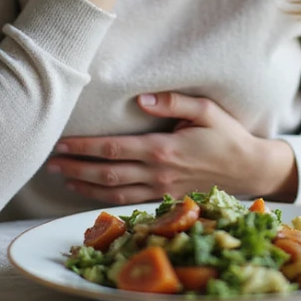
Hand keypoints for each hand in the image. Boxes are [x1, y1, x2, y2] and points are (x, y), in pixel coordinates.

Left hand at [45, 92, 297, 205]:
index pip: (113, 149)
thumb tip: (140, 98)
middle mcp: (157, 174)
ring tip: (62, 177)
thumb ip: (173, 102)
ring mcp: (160, 191)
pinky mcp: (165, 200)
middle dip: (75, 167)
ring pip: (112, 193)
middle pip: (106, 174)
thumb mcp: (206, 109)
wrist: (250, 169)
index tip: (61, 143)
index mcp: (163, 149)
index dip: (84, 147)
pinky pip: (128, 202)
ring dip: (84, 186)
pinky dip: (103, 200)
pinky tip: (88, 193)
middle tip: (50, 163)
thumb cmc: (228, 135)